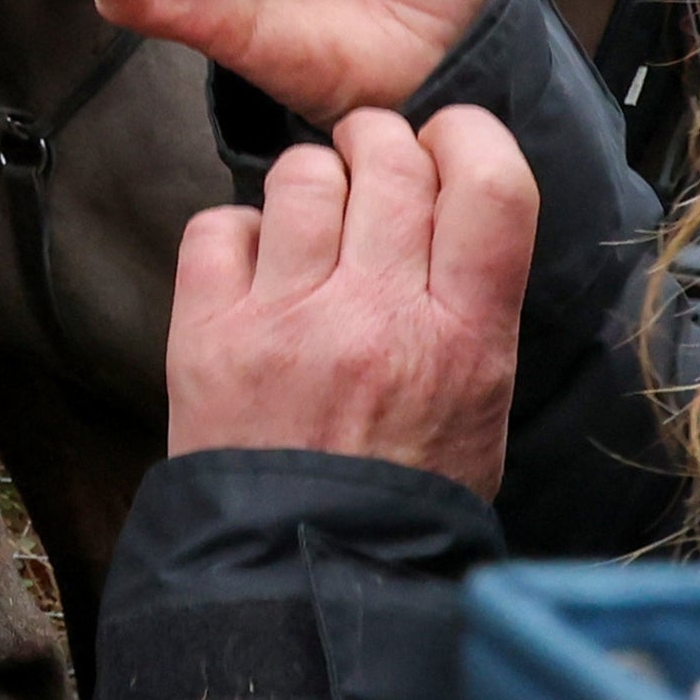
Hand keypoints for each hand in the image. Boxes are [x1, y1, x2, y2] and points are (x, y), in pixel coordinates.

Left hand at [166, 106, 539, 493]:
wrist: (310, 564)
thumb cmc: (402, 487)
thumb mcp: (481, 402)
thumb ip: (471, 301)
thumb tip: (449, 205)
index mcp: (463, 337)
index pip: (491, 189)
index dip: (471, 135)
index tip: (450, 136)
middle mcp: (377, 315)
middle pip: (388, 160)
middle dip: (379, 140)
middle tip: (371, 160)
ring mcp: (286, 320)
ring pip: (300, 175)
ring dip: (309, 177)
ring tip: (312, 214)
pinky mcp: (207, 332)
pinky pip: (217, 223)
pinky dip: (235, 230)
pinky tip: (254, 265)